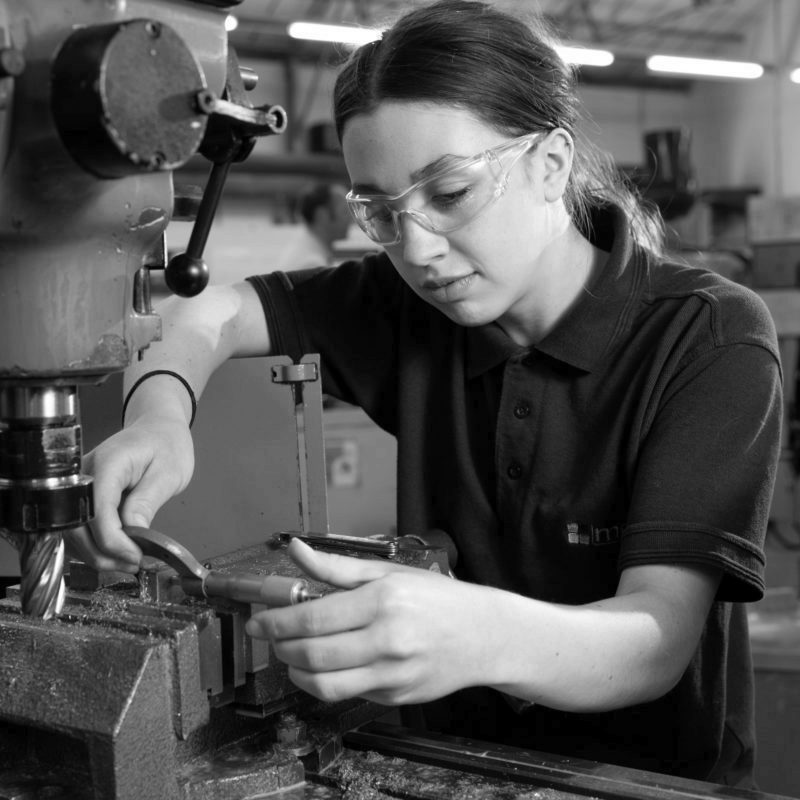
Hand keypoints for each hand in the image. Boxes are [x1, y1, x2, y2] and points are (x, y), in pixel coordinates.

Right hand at [71, 417, 194, 571]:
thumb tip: (133, 532)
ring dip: (97, 554)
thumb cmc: (167, 444)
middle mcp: (84, 475)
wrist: (157, 428)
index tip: (136, 556)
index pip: (97, 511)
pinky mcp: (81, 497)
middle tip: (133, 565)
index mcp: (108, 464)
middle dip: (102, 553)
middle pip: (76, 526)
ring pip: (72, 532)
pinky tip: (118, 553)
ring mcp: (78, 486)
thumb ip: (147, 502)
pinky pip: (78, 528)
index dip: (113, 541)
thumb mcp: (169, 473)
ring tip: (129, 562)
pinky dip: (94, 546)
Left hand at [245, 538, 492, 705]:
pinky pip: (347, 694)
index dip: (277, 622)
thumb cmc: (437, 599)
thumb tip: (295, 549)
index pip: (314, 617)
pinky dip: (325, 682)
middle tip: (272, 637)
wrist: (483, 635)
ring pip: (324, 685)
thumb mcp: (388, 573)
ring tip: (292, 656)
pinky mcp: (395, 697)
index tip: (260, 620)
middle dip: (280, 647)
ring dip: (296, 672)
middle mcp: (388, 640)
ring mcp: (392, 674)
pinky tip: (325, 666)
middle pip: (313, 655)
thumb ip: (336, 567)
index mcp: (383, 601)